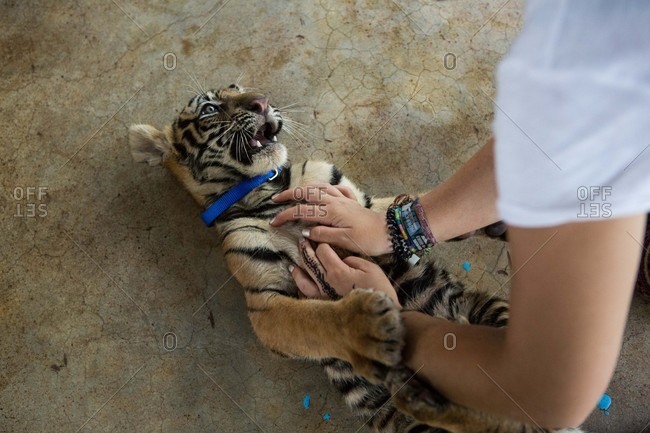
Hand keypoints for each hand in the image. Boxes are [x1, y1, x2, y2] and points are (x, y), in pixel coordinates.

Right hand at [270, 184, 391, 255]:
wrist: (390, 231)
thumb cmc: (368, 239)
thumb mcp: (344, 241)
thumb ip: (322, 235)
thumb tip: (305, 231)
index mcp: (330, 211)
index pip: (302, 211)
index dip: (286, 215)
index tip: (274, 222)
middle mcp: (334, 201)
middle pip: (307, 193)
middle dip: (289, 195)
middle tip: (275, 199)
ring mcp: (343, 198)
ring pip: (319, 187)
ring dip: (303, 188)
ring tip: (292, 192)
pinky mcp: (351, 200)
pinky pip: (335, 188)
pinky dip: (325, 188)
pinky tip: (322, 191)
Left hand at [291, 237, 400, 307]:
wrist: (379, 314)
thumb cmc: (378, 289)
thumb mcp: (370, 268)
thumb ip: (353, 260)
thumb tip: (342, 260)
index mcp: (337, 271)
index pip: (322, 251)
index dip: (321, 243)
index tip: (321, 240)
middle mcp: (326, 283)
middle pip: (310, 262)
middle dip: (305, 249)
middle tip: (302, 242)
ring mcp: (323, 296)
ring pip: (303, 282)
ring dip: (297, 271)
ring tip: (293, 265)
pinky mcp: (324, 307)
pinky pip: (307, 299)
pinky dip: (301, 291)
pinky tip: (299, 288)